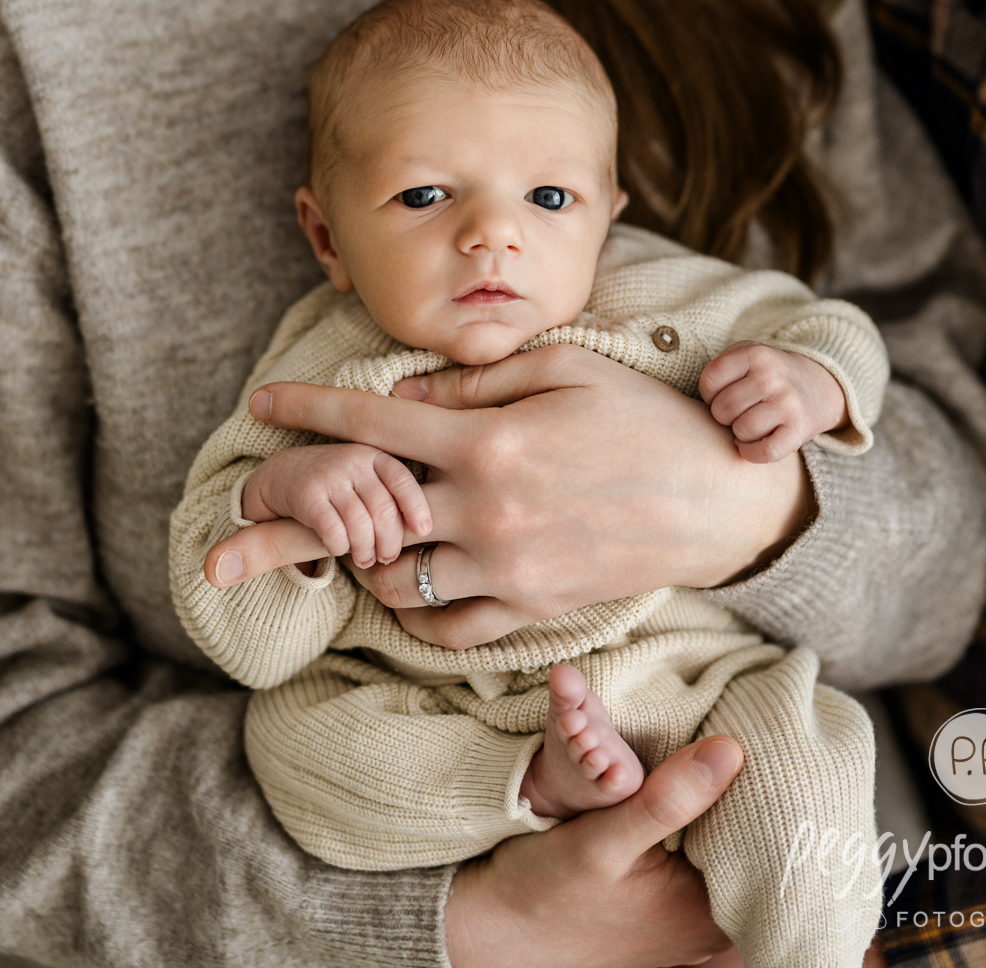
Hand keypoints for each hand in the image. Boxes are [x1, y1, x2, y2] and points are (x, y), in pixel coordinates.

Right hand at [203, 443, 430, 585]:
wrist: (281, 474)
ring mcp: (329, 475)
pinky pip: (333, 532)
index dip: (418, 508)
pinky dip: (341, 549)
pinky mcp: (306, 495)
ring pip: (361, 524)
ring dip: (365, 551)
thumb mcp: (369, 482)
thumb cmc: (340, 485)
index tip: (425, 532)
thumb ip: (395, 499)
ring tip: (365, 559)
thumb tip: (431, 535)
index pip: (405, 481)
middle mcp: (354, 459)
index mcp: (376, 454)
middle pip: (385, 510)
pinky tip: (339, 550)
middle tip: (387, 558)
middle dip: (390, 542)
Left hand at [207, 345, 811, 645]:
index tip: (262, 401)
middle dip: (301, 506)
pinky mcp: (530, 608)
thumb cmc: (645, 416)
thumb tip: (407, 397)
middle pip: (364, 514)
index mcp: (491, 442)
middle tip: (258, 508)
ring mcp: (506, 569)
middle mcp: (486, 512)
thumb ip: (480, 383)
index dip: (310, 409)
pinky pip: (445, 626)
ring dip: (367, 551)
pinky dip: (414, 607)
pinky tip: (410, 578)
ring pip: (396, 576)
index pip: (375, 425)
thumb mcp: (566, 368)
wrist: (718, 499)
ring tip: (359, 531)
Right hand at [444, 735, 743, 967]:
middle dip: (748, 791)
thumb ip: (667, 799)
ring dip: (721, 802)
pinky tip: (688, 783)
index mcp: (706, 915)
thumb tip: (731, 749)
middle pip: (752, 843)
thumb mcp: (602, 838)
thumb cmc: (543, 887)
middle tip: (743, 732)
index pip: (767, 842)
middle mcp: (710, 926)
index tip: (766, 740)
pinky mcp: (673, 907)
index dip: (770, 790)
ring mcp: (692, 921)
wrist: (497, 924)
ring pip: (728, 846)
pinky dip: (701, 818)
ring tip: (718, 750)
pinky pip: (706, 853)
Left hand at [699, 344, 846, 462]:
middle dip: (723, 415)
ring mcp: (788, 403)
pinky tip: (753, 445)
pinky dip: (752, 453)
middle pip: (723, 408)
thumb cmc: (770, 374)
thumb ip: (720, 368)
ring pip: (741, 431)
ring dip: (739, 434)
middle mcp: (773, 376)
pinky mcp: (799, 430)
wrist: (818, 385)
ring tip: (748, 424)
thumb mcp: (748, 354)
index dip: (709, 393)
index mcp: (755, 353)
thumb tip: (705, 406)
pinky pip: (765, 452)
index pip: (710, 380)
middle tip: (737, 412)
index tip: (722, 394)